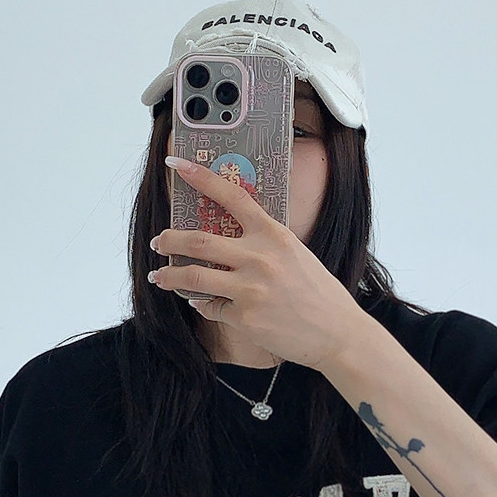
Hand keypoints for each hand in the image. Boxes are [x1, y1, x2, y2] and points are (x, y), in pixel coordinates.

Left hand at [151, 155, 373, 372]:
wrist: (337, 333)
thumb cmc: (317, 293)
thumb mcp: (295, 254)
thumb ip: (263, 243)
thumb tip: (227, 239)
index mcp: (273, 234)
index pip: (232, 196)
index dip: (201, 177)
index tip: (177, 164)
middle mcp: (259, 257)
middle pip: (197, 240)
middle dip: (169, 239)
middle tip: (160, 241)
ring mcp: (250, 288)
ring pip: (192, 276)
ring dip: (169, 275)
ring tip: (159, 276)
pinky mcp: (244, 317)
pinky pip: (210, 307)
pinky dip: (203, 305)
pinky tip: (205, 304)